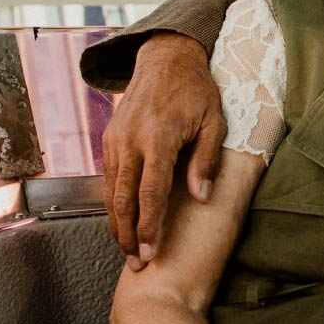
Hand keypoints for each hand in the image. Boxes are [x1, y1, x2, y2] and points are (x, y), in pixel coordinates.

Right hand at [102, 32, 225, 268]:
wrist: (165, 59)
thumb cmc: (196, 91)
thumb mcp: (214, 121)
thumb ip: (206, 160)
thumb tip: (200, 197)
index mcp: (159, 137)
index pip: (151, 192)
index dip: (150, 226)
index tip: (151, 252)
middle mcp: (131, 140)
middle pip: (124, 198)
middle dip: (128, 235)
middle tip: (136, 264)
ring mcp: (116, 139)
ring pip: (111, 191)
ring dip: (117, 224)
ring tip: (127, 251)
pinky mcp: (110, 139)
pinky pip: (109, 178)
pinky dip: (113, 203)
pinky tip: (121, 222)